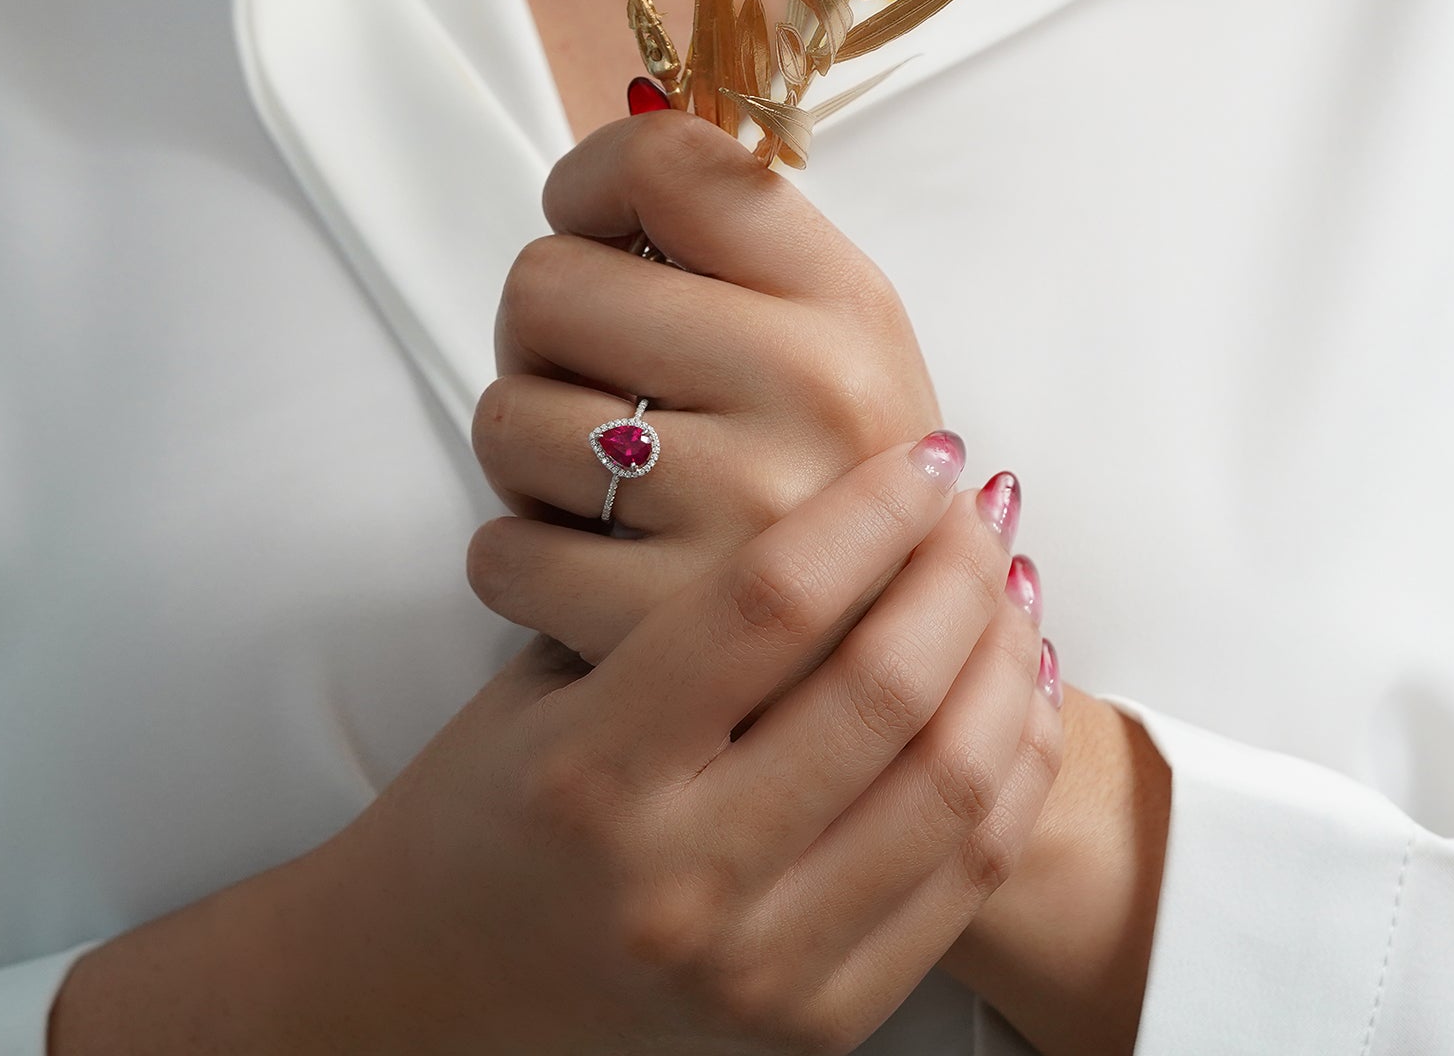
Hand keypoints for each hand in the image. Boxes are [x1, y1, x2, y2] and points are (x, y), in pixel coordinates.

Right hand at [300, 433, 1056, 1055]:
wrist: (437, 995)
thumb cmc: (482, 811)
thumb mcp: (540, 684)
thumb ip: (669, 605)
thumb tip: (845, 501)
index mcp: (593, 768)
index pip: (771, 603)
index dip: (871, 509)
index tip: (924, 454)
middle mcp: (680, 875)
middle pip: (883, 689)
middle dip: (959, 572)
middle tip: (984, 506)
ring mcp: (756, 965)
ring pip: (952, 787)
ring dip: (1005, 663)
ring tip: (1011, 584)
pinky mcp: (814, 1024)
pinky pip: (963, 881)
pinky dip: (1012, 771)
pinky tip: (1016, 692)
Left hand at [471, 109, 940, 661]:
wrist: (896, 671)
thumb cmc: (830, 479)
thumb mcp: (834, 335)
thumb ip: (728, 242)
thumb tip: (587, 176)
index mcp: (847, 300)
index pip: (662, 159)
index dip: (587, 187)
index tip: (597, 238)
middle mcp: (811, 392)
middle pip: (543, 284)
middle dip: (547, 338)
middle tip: (603, 387)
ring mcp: (743, 517)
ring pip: (505, 418)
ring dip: (531, 456)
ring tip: (613, 488)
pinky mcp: (669, 635)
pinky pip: (498, 551)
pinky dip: (522, 559)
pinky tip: (594, 566)